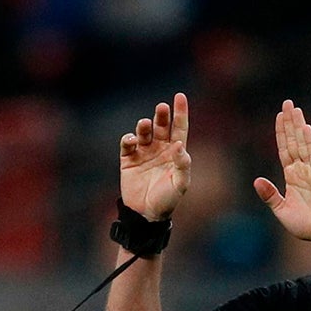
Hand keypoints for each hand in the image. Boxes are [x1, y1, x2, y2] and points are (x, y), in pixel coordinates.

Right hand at [119, 93, 191, 220]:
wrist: (145, 214)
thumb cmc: (167, 200)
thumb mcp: (180, 184)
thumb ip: (183, 164)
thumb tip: (179, 144)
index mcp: (175, 152)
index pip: (179, 128)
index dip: (180, 112)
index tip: (179, 96)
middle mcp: (159, 149)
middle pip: (161, 126)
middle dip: (161, 116)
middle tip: (161, 108)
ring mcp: (143, 153)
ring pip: (144, 132)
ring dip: (143, 126)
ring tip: (144, 124)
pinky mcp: (128, 160)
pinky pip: (127, 144)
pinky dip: (128, 139)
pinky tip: (132, 141)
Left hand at [254, 99, 310, 245]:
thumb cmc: (304, 224)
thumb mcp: (280, 210)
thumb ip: (270, 195)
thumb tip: (257, 181)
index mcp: (291, 176)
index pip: (285, 150)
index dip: (281, 133)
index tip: (278, 117)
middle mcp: (302, 170)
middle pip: (294, 141)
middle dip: (290, 122)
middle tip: (287, 103)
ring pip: (303, 143)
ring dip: (299, 126)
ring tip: (295, 109)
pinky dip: (310, 142)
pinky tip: (305, 128)